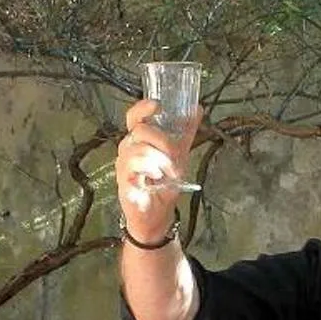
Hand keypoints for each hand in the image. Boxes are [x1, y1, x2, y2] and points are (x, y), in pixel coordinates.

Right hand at [117, 98, 195, 241]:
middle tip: (175, 154)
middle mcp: (128, 150)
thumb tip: (196, 109)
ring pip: (138, 149)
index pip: (134, 117)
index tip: (157, 105)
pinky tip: (157, 177)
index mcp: (139, 140)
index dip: (142, 108)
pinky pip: (133, 168)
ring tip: (169, 171)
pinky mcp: (123, 181)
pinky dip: (149, 169)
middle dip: (162, 140)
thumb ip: (185, 132)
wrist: (158, 214)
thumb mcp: (178, 154)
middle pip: (139, 131)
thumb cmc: (163, 184)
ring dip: (159, 158)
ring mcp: (124, 165)